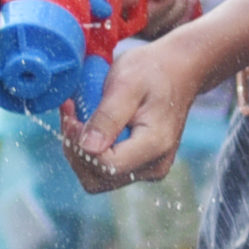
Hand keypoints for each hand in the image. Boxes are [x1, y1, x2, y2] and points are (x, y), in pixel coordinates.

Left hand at [68, 30, 204, 183]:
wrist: (178, 71)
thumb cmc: (153, 71)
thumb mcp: (126, 83)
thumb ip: (108, 116)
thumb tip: (88, 147)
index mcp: (154, 145)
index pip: (106, 165)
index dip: (79, 145)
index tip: (71, 115)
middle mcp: (154, 166)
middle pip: (98, 177)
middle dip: (75, 149)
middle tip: (70, 115)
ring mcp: (147, 169)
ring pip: (96, 176)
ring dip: (78, 149)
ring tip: (75, 117)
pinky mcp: (139, 165)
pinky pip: (104, 168)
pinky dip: (88, 149)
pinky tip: (86, 124)